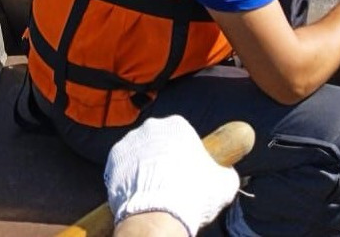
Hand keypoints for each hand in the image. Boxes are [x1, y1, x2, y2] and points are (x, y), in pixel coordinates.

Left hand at [105, 116, 239, 235]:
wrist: (157, 214)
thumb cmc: (193, 194)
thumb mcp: (224, 183)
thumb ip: (226, 171)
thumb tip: (227, 172)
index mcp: (177, 125)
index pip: (183, 134)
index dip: (187, 153)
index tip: (189, 170)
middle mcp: (150, 127)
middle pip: (159, 141)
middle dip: (164, 157)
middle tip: (171, 181)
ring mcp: (128, 142)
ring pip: (140, 153)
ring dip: (145, 167)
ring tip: (154, 191)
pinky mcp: (112, 159)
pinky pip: (123, 166)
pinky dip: (129, 177)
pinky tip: (139, 193)